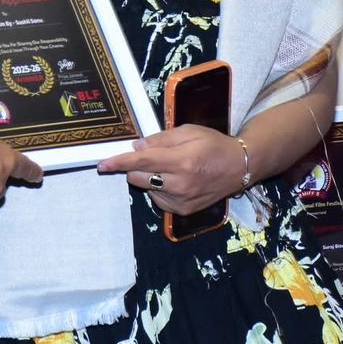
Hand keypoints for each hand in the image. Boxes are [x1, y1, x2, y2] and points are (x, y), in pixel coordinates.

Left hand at [96, 125, 244, 215]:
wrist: (240, 167)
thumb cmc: (213, 144)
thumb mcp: (188, 131)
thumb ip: (160, 140)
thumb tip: (136, 148)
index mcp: (181, 161)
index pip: (141, 163)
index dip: (119, 162)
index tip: (102, 164)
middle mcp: (180, 185)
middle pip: (138, 178)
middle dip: (136, 167)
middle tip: (151, 156)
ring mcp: (182, 201)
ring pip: (146, 189)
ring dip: (149, 178)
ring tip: (171, 167)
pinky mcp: (183, 211)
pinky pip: (158, 199)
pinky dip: (159, 189)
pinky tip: (176, 180)